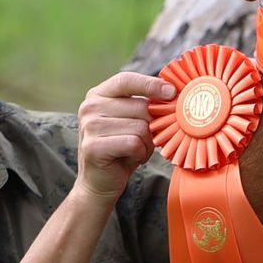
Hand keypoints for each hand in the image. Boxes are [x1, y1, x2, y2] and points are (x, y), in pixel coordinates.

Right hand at [75, 71, 174, 201]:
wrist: (99, 183)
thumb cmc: (121, 150)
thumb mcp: (132, 121)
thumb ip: (144, 106)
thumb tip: (173, 94)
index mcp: (98, 95)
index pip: (126, 80)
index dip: (151, 84)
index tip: (172, 91)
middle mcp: (90, 107)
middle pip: (140, 106)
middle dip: (152, 126)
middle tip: (146, 140)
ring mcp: (89, 126)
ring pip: (140, 127)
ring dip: (146, 143)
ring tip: (136, 151)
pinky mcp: (93, 146)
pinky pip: (134, 143)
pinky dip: (140, 153)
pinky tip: (131, 158)